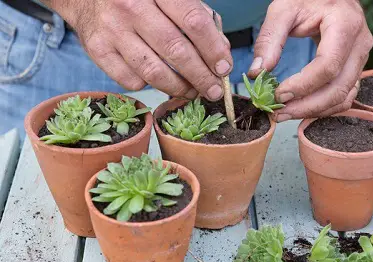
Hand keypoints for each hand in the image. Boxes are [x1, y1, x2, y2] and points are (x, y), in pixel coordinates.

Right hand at [45, 0, 231, 99]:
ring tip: (193, 92)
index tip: (224, 68)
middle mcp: (131, 7)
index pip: (193, 21)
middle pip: (176, 50)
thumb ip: (199, 19)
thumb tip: (222, 53)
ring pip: (154, 71)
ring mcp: (112, 30)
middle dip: (201, 76)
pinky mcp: (98, 51)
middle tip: (214, 90)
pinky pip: (132, 81)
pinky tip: (162, 83)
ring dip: (180, 88)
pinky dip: (152, 86)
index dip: (213, 49)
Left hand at [248, 0, 372, 121]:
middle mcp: (360, 43)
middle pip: (338, 88)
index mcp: (345, 24)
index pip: (327, 66)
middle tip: (279, 113)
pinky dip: (324, 108)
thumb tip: (257, 72)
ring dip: (314, 111)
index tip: (278, 94)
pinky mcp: (356, 69)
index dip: (303, 86)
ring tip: (286, 113)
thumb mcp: (283, 9)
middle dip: (307, 106)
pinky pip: (345, 96)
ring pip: (343, 97)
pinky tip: (302, 109)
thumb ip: (269, 39)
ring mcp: (362, 58)